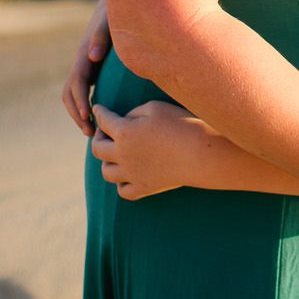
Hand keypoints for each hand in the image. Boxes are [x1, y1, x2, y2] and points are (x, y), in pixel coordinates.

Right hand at [62, 0, 113, 133]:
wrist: (115, 4)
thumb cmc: (114, 12)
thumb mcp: (109, 21)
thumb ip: (102, 36)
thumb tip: (93, 56)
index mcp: (85, 54)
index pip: (77, 83)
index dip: (80, 101)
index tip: (88, 117)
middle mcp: (82, 62)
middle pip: (70, 94)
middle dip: (77, 114)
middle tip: (90, 132)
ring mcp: (85, 65)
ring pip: (73, 94)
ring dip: (79, 113)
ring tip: (92, 131)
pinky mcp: (92, 67)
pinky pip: (83, 90)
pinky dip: (85, 105)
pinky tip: (98, 117)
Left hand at [91, 101, 210, 199]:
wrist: (200, 153)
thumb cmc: (181, 124)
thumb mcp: (156, 108)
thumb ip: (133, 112)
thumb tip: (124, 121)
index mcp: (124, 132)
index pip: (103, 120)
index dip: (99, 112)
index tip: (98, 109)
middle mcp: (122, 155)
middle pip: (97, 149)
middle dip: (98, 137)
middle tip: (104, 133)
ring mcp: (132, 175)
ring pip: (106, 172)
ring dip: (107, 162)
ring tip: (115, 155)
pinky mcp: (144, 188)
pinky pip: (123, 190)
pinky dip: (121, 183)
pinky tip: (128, 175)